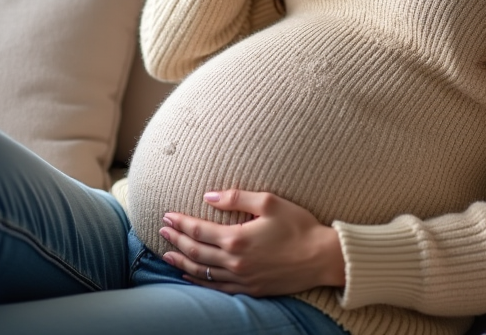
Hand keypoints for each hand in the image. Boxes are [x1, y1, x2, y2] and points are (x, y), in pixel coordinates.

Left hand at [159, 189, 345, 296]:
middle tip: (162, 230)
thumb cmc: (299, 226)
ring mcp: (242, 278)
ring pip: (202, 272)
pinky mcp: (251, 289)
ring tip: (167, 255)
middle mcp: (235, 262)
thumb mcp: (269, 202)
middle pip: (195, 251)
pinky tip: (190, 277)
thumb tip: (209, 196)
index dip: (181, 222)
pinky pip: (217, 288)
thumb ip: (237, 197)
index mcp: (237, 238)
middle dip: (176, 240)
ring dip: (181, 262)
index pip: (198, 230)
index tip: (168, 215)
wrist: (322, 257)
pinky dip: (199, 282)